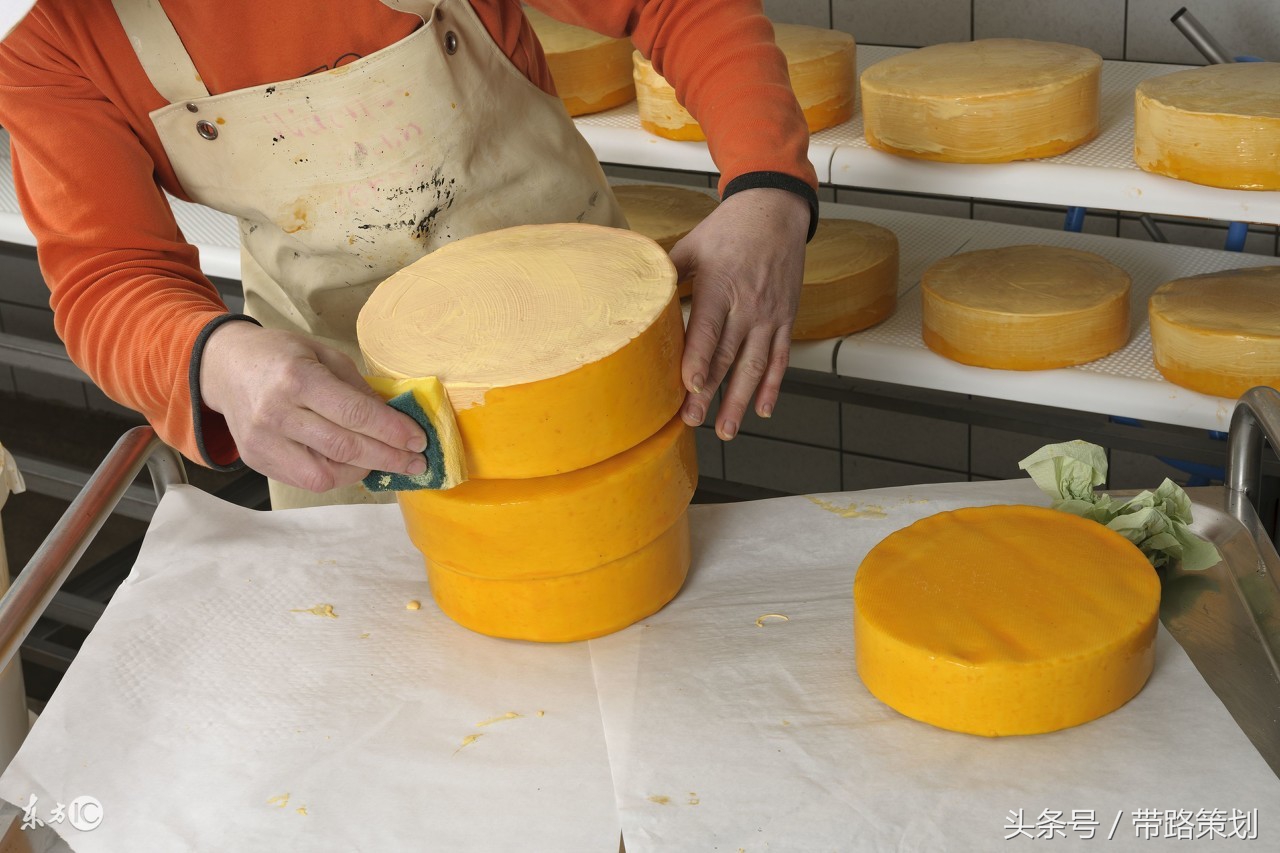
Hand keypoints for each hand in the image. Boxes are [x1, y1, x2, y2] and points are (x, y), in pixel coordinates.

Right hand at [200, 321, 428, 491]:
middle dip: (388, 457)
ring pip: (325, 474)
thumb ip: (358, 388)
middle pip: (343, 447)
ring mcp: (263, 442)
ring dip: (363, 471)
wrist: (224, 366)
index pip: (354, 413)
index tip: (419, 440)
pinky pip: (307, 480)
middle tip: (416, 462)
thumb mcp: (323, 355)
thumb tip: (395, 420)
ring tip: (384, 461)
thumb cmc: (282, 356)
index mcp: (297, 378)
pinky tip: (352, 463)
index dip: (391, 431)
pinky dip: (337, 475)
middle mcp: (277, 413)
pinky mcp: (257, 461)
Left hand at [669, 187, 808, 439]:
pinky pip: (780, 358)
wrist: (776, 211)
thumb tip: (633, 295)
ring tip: (727, 431)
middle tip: (693, 421)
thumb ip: (667, 273)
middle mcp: (748, 305)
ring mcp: (770, 315)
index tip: (690, 386)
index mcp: (721, 285)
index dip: (699, 359)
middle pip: (728, 356)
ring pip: (756, 366)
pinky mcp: (785, 319)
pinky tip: (762, 410)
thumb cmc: (728, 229)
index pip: (709, 329)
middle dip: (711, 393)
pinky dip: (772, 386)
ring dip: (741, 401)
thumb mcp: (693, 244)